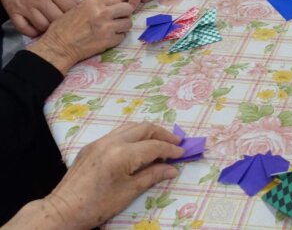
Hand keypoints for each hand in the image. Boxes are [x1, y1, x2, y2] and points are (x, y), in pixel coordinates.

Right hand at [0, 0, 77, 36]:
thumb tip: (80, 6)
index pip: (71, 6)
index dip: (78, 13)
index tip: (81, 17)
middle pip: (58, 18)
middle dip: (65, 23)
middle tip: (68, 25)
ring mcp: (26, 7)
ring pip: (43, 26)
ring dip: (50, 29)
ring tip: (54, 28)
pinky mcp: (14, 13)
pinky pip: (25, 30)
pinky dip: (33, 33)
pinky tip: (38, 30)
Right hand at [27, 0, 133, 74]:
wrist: (58, 47)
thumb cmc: (62, 29)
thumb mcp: (75, 9)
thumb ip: (92, 6)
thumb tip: (106, 6)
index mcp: (93, 3)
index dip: (116, 6)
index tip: (114, 12)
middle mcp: (103, 12)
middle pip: (127, 9)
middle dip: (124, 14)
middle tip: (119, 19)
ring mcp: (107, 27)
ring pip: (128, 23)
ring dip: (123, 27)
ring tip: (115, 30)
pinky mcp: (109, 40)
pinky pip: (122, 37)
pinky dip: (117, 38)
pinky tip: (109, 39)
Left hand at [40, 123, 182, 228]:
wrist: (62, 210)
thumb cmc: (97, 206)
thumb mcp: (128, 192)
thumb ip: (152, 176)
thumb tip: (172, 169)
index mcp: (122, 154)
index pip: (154, 146)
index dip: (171, 149)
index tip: (182, 153)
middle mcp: (112, 142)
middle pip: (144, 128)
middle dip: (162, 134)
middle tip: (175, 143)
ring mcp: (100, 141)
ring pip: (130, 127)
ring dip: (148, 132)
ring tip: (159, 142)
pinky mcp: (92, 146)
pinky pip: (118, 133)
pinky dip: (133, 135)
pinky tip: (138, 147)